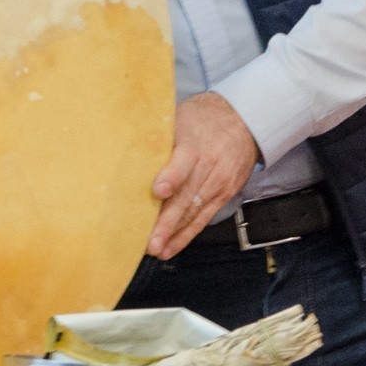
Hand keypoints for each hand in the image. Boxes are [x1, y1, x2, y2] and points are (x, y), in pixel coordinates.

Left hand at [146, 92, 259, 259]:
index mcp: (194, 143)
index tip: (157, 191)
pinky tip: (171, 247)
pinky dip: (186, 234)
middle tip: (149, 241)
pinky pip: (203, 218)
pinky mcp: (224, 194)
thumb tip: (123, 149)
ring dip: (174, 234)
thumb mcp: (180, 116)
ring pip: (194, 212)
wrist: (242, 120)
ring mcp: (218, 183)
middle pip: (186, 196)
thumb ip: (159, 136)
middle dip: (167, 222)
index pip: (183, 162)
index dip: (171, 177)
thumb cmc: (202, 119)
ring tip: (156, 249)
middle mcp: (209, 165)